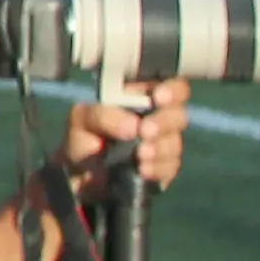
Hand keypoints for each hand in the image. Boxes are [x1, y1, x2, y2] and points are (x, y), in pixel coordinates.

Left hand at [58, 76, 190, 189]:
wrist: (79, 175)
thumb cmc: (84, 137)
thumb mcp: (83, 119)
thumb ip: (104, 115)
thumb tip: (133, 126)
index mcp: (142, 96)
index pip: (171, 85)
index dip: (172, 89)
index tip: (159, 98)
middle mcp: (158, 117)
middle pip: (179, 114)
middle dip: (164, 122)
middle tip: (145, 131)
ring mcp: (163, 144)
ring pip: (175, 142)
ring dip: (159, 148)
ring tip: (139, 154)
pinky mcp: (164, 168)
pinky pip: (170, 167)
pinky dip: (157, 168)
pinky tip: (142, 169)